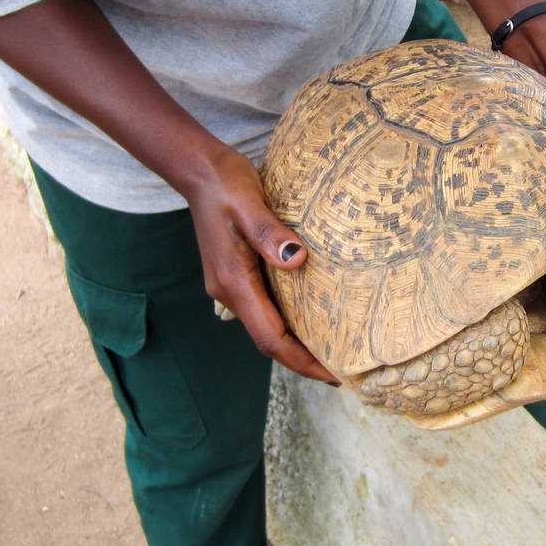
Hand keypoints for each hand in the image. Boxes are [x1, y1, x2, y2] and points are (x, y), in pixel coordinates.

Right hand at [182, 144, 339, 384]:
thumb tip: (296, 260)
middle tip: (346, 367)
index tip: (333, 375)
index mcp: (234, 281)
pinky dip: (289, 319)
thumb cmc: (225, 183)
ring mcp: (232, 283)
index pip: (269, 338)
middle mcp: (230, 290)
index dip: (301, 361)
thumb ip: (270, 233)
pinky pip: (266, 306)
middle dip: (304, 359)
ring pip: (267, 325)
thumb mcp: (249, 203)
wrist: (199, 170)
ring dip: (297, 342)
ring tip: (336, 347)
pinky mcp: (237, 273)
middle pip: (269, 340)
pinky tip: (313, 314)